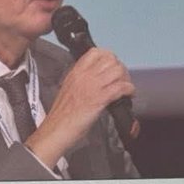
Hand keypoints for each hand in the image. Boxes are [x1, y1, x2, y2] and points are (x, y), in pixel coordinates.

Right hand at [26, 48, 134, 167]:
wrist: (55, 131)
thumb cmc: (60, 117)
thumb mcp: (68, 91)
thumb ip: (81, 82)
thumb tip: (96, 82)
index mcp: (75, 73)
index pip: (95, 52)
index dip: (109, 58)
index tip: (112, 67)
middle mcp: (84, 76)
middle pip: (110, 59)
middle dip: (120, 69)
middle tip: (122, 80)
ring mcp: (92, 86)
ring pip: (117, 70)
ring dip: (126, 78)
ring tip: (126, 88)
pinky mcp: (99, 99)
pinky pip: (120, 87)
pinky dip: (129, 90)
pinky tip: (128, 95)